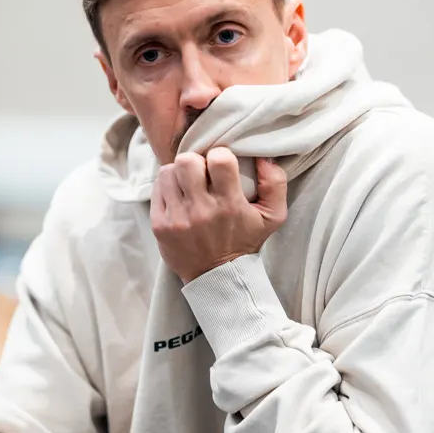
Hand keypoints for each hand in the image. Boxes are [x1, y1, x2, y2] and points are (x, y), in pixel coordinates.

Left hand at [151, 148, 287, 282]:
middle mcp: (202, 210)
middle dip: (195, 162)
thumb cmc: (245, 242)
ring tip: (188, 185)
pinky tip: (178, 196)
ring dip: (179, 174)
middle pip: (187, 161)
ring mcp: (178, 218)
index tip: (221, 164)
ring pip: (168, 172)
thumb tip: (263, 158)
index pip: (219, 160)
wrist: (218, 277)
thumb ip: (275, 184)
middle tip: (201, 172)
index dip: (220, 155)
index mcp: (230, 205)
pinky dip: (167, 187)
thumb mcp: (273, 217)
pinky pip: (157, 188)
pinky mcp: (160, 225)